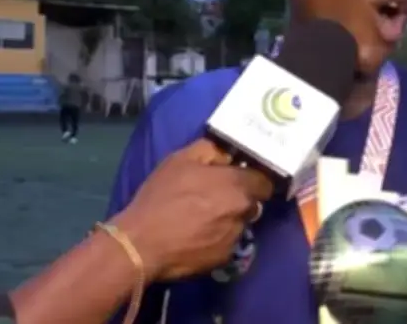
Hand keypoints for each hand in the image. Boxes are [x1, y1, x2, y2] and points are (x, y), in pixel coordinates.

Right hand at [111, 139, 272, 280]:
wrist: (142, 244)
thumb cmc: (161, 197)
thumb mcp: (180, 160)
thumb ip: (211, 150)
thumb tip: (228, 153)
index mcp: (237, 185)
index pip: (264, 181)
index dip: (252, 178)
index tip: (239, 177)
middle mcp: (244, 211)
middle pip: (253, 202)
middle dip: (240, 198)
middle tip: (216, 197)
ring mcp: (236, 236)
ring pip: (240, 223)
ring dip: (229, 218)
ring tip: (203, 219)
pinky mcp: (225, 257)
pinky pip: (228, 242)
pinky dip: (218, 238)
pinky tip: (198, 236)